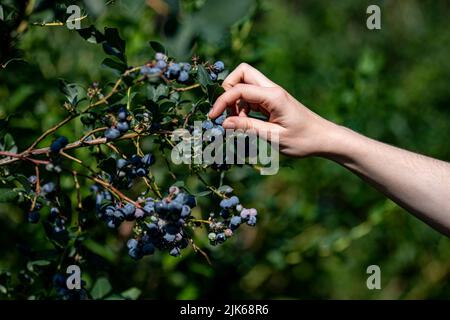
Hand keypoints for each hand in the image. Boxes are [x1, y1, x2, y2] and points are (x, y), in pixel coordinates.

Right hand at [208, 63, 337, 156]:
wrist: (324, 138)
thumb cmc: (303, 140)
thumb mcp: (273, 137)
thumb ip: (248, 127)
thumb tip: (224, 123)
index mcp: (273, 96)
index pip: (239, 89)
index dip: (222, 101)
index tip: (213, 118)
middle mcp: (272, 90)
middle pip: (242, 73)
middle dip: (228, 88)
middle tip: (226, 111)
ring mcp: (272, 94)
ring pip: (245, 84)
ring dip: (235, 101)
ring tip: (238, 123)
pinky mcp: (272, 101)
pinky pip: (251, 96)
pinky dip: (242, 107)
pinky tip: (246, 123)